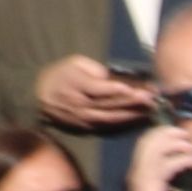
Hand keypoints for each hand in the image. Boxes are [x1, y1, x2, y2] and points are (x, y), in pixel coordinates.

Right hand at [34, 55, 154, 130]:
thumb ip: (94, 69)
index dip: (116, 90)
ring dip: (132, 113)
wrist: (40, 95)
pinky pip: (107, 124)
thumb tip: (112, 78)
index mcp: (75, 84)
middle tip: (152, 97)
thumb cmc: (62, 75)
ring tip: (150, 108)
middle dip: (132, 101)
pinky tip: (137, 116)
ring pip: (111, 116)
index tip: (134, 89)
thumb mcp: (75, 63)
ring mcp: (82, 117)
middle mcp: (78, 103)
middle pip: (109, 103)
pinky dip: (123, 121)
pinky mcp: (85, 126)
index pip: (98, 89)